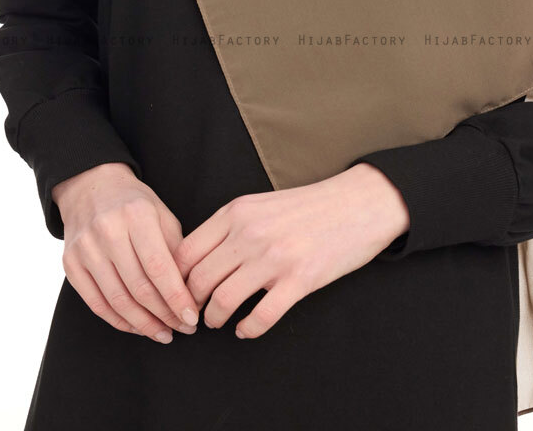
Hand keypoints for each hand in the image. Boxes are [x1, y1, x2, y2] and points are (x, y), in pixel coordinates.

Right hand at [53, 162, 199, 343]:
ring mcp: (85, 248)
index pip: (158, 266)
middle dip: (164, 315)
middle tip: (183, 329)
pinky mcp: (70, 263)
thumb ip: (176, 250)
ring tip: (164, 334)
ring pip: (117, 300)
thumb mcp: (162, 215)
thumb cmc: (135, 204)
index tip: (192, 319)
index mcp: (136, 215)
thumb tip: (191, 293)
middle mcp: (108, 231)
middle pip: (139, 287)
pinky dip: (119, 321)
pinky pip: (96, 304)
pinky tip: (138, 328)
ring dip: (143, 325)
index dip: (176, 297)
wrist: (91, 187)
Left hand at [174, 162, 409, 339]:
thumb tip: (197, 260)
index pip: (186, 252)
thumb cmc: (309, 207)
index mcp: (237, 212)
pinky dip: (247, 329)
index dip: (174, 279)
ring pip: (223, 300)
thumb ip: (231, 227)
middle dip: (191, 305)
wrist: (358, 203)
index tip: (177, 293)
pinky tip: (246, 329)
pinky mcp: (299, 280)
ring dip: (214, 319)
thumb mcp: (261, 204)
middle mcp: (250, 233)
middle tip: (193, 315)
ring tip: (218, 322)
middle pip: (199, 280)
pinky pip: (260, 317)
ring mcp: (275, 257)